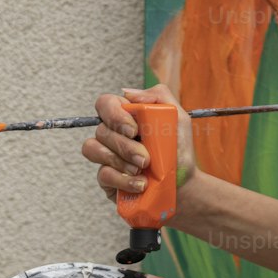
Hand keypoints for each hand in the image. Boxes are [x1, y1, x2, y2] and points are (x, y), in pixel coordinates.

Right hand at [81, 82, 197, 205]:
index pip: (106, 104)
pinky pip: (103, 175)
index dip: (114, 115)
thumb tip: (129, 93)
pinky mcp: (107, 178)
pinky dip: (123, 180)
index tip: (134, 130)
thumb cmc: (179, 150)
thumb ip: (159, 96)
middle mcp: (113, 134)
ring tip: (143, 170)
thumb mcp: (178, 118)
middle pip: (101, 130)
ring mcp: (107, 156)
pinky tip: (140, 184)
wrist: (183, 184)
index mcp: (127, 116)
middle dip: (125, 146)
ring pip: (93, 150)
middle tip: (146, 158)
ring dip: (120, 161)